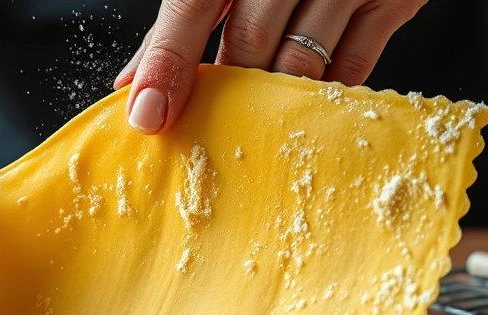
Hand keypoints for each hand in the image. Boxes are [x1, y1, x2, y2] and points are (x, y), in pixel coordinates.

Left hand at [114, 0, 426, 133]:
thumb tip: (136, 85)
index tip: (149, 114)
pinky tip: (301, 105)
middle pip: (249, 43)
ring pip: (300, 65)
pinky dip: (320, 95)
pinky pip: (351, 69)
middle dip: (225, 94)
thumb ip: (178, 25)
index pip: (192, 5)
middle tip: (206, 129)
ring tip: (252, 124)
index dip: (169, 63)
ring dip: (270, 103)